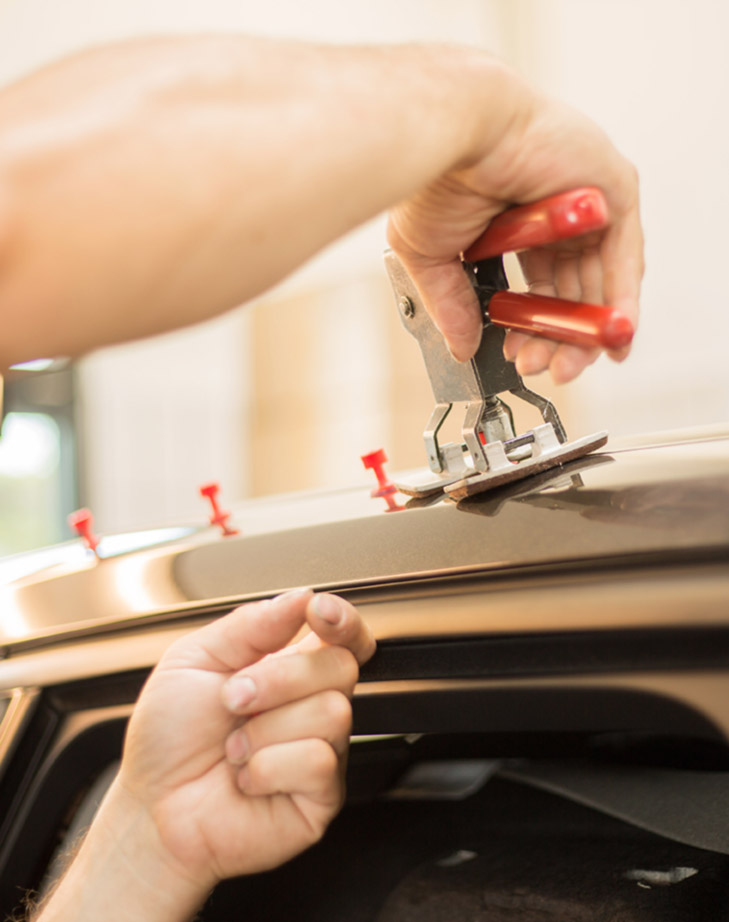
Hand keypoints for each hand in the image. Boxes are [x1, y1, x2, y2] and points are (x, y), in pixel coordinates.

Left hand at [121, 589, 373, 884]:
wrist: (151, 806)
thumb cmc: (170, 737)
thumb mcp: (194, 659)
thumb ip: (250, 624)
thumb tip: (299, 596)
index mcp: (288, 667)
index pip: (343, 635)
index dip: (343, 619)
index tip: (317, 611)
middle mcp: (310, 704)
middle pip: (340, 665)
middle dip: (279, 678)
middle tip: (233, 699)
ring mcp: (321, 749)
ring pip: (332, 712)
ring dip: (265, 729)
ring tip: (234, 748)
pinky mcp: (321, 795)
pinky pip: (318, 761)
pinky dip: (267, 767)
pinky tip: (247, 778)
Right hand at [388, 91, 642, 382]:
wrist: (454, 133)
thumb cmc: (436, 176)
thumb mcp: (433, 257)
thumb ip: (451, 304)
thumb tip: (460, 347)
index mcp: (517, 224)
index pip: (539, 285)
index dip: (532, 326)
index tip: (521, 356)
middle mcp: (556, 214)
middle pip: (572, 289)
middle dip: (558, 337)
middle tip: (546, 368)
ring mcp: (587, 203)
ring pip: (600, 280)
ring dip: (587, 330)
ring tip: (569, 364)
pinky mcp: (612, 190)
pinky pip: (624, 257)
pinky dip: (619, 300)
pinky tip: (608, 335)